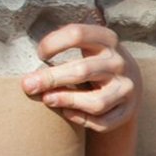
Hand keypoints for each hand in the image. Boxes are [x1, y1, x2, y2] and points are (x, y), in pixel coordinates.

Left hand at [22, 24, 140, 133]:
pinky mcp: (127, 110)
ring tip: (47, 99)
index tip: (40, 54)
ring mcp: (126, 88)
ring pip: (96, 101)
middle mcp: (120, 62)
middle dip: (51, 79)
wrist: (128, 83)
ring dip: (67, 101)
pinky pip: (102, 121)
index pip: (78, 34)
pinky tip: (67, 113)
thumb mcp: (87, 48)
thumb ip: (62, 50)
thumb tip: (29, 75)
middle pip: (83, 70)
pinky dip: (82, 119)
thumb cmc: (94, 64)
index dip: (54, 43)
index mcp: (107, 40)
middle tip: (27, 85)